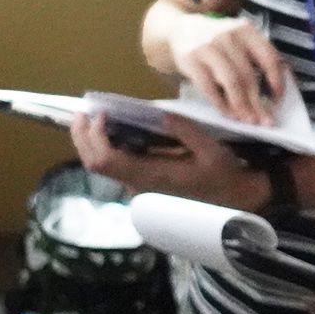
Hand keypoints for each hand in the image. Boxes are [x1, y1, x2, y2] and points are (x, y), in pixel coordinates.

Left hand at [71, 112, 269, 210]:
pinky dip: (106, 146)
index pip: (106, 161)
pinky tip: (113, 129)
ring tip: (94, 117)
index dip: (96, 137)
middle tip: (82, 112)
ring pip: (101, 166)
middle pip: (94, 164)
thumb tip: (158, 113)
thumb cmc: (223, 175)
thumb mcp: (210, 149)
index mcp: (151, 176)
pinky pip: (115, 165)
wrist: (233, 201)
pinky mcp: (143, 183)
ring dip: (91, 142)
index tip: (101, 114)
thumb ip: (183, 130)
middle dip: (82, 137)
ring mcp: (138, 186)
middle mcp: (138, 184)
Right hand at [169, 13, 285, 124]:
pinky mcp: (191, 59)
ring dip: (241, 105)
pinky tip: (227, 113)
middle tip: (265, 120)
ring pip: (231, 82)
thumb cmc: (217, 42)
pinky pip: (209, 87)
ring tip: (248, 119)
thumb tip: (275, 90)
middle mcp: (228, 35)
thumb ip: (256, 57)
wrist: (180, 30)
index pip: (269, 58)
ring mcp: (209, 46)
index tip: (278, 99)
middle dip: (258, 102)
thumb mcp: (238, 40)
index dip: (276, 81)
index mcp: (246, 30)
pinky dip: (220, 103)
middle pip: (248, 75)